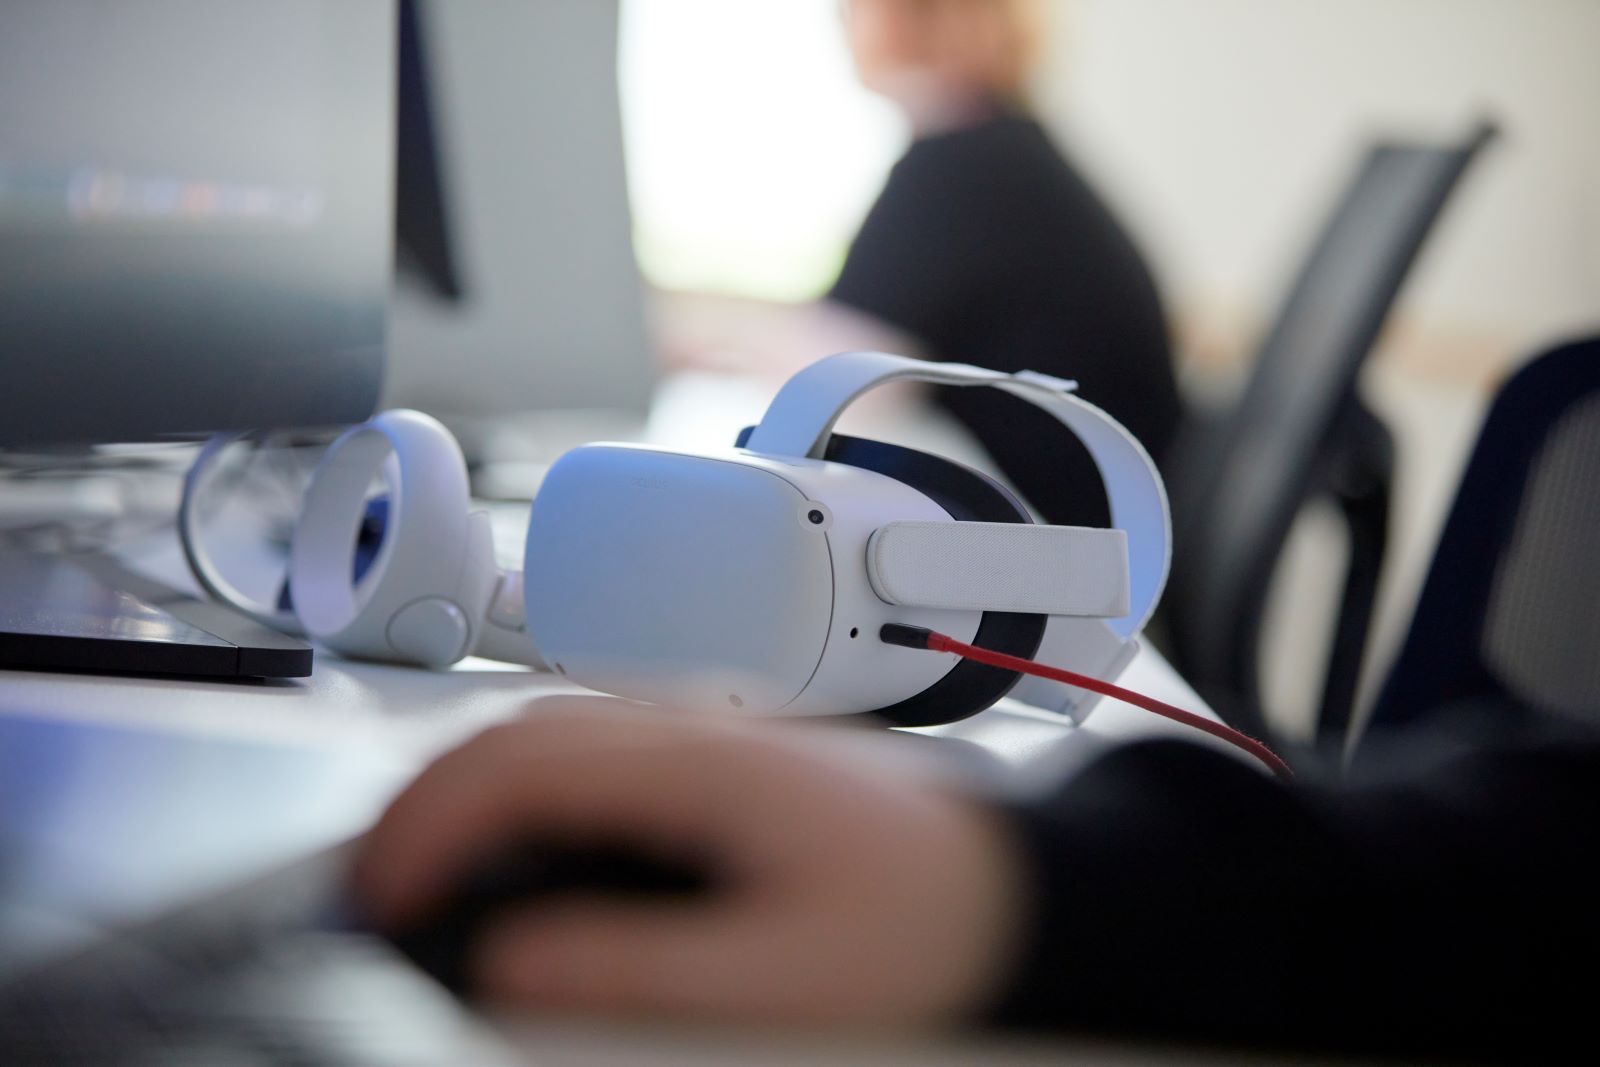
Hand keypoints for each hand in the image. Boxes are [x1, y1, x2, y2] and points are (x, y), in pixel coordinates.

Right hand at [353, 698, 1026, 1026]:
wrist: (1015, 882)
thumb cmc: (925, 919)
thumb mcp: (786, 973)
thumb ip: (640, 966)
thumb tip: (512, 960)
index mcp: (702, 764)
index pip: (518, 766)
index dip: (424, 828)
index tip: (375, 901)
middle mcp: (695, 728)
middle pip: (513, 733)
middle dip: (419, 805)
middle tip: (368, 892)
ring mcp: (706, 733)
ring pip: (544, 733)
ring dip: (463, 791)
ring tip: (418, 872)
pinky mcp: (718, 759)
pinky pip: (587, 751)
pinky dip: (518, 792)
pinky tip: (512, 847)